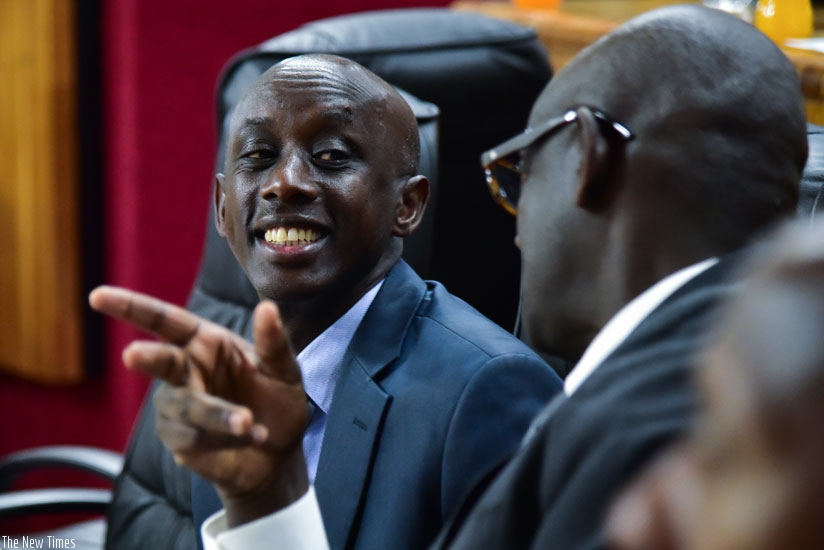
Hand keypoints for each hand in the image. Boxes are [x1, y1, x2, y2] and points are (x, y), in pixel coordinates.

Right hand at [89, 286, 308, 525]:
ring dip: (219, 414)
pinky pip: (197, 438)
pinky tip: (256, 437)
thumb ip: (273, 342)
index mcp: (206, 343)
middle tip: (132, 355)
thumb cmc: (277, 401)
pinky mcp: (180, 442)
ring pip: (186, 407)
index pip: (165, 321)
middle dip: (147, 358)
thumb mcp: (284, 369)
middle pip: (159, 360)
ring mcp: (177, 408)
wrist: (278, 454)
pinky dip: (231, 438)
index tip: (98, 296)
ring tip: (249, 421)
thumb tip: (267, 307)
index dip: (131, 307)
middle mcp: (185, 371)